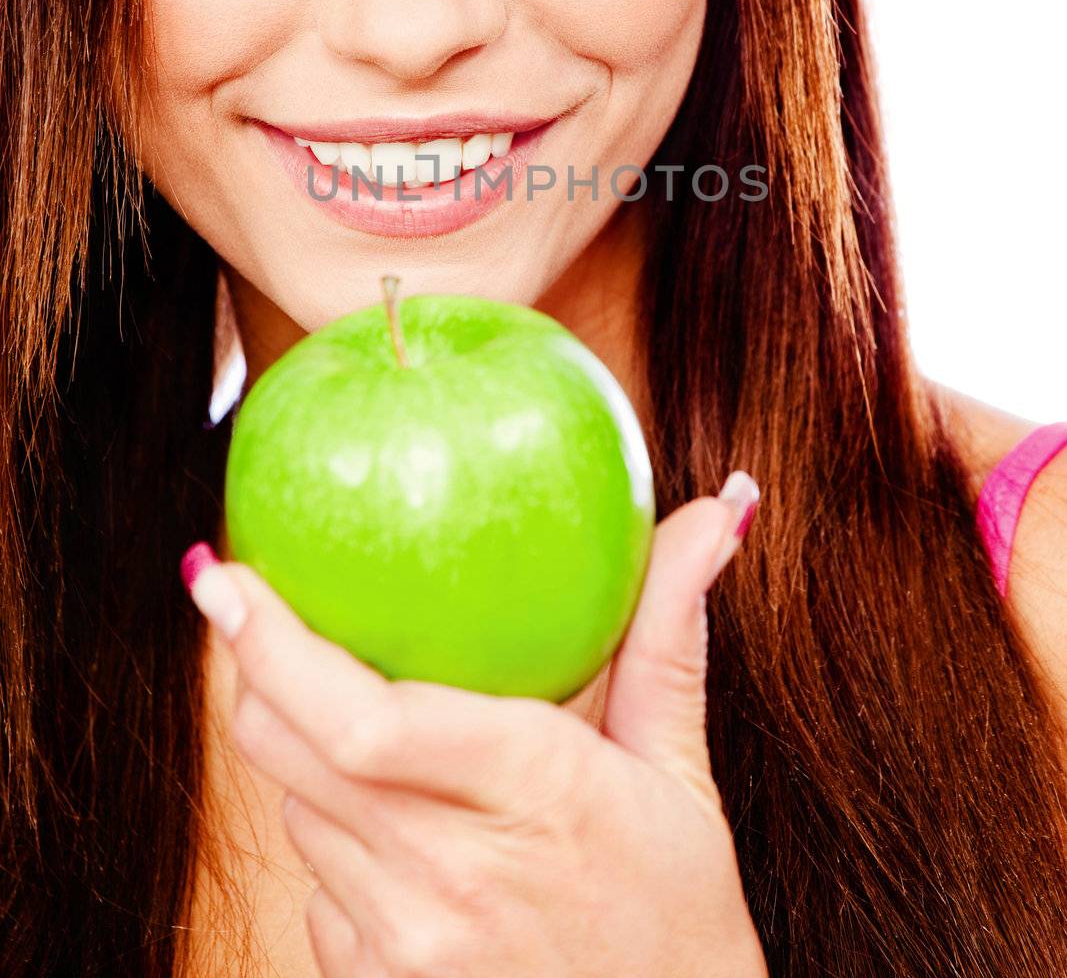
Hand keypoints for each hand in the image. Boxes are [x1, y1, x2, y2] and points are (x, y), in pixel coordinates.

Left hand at [182, 478, 765, 977]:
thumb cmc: (676, 910)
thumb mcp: (679, 767)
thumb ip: (672, 629)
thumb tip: (720, 506)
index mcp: (528, 790)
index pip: (360, 719)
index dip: (270, 644)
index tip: (222, 573)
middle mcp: (448, 873)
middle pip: (292, 751)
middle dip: (254, 669)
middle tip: (250, 603)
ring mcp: (405, 943)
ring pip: (298, 810)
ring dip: (310, 754)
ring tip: (371, 727)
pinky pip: (316, 886)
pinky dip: (338, 838)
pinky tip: (404, 832)